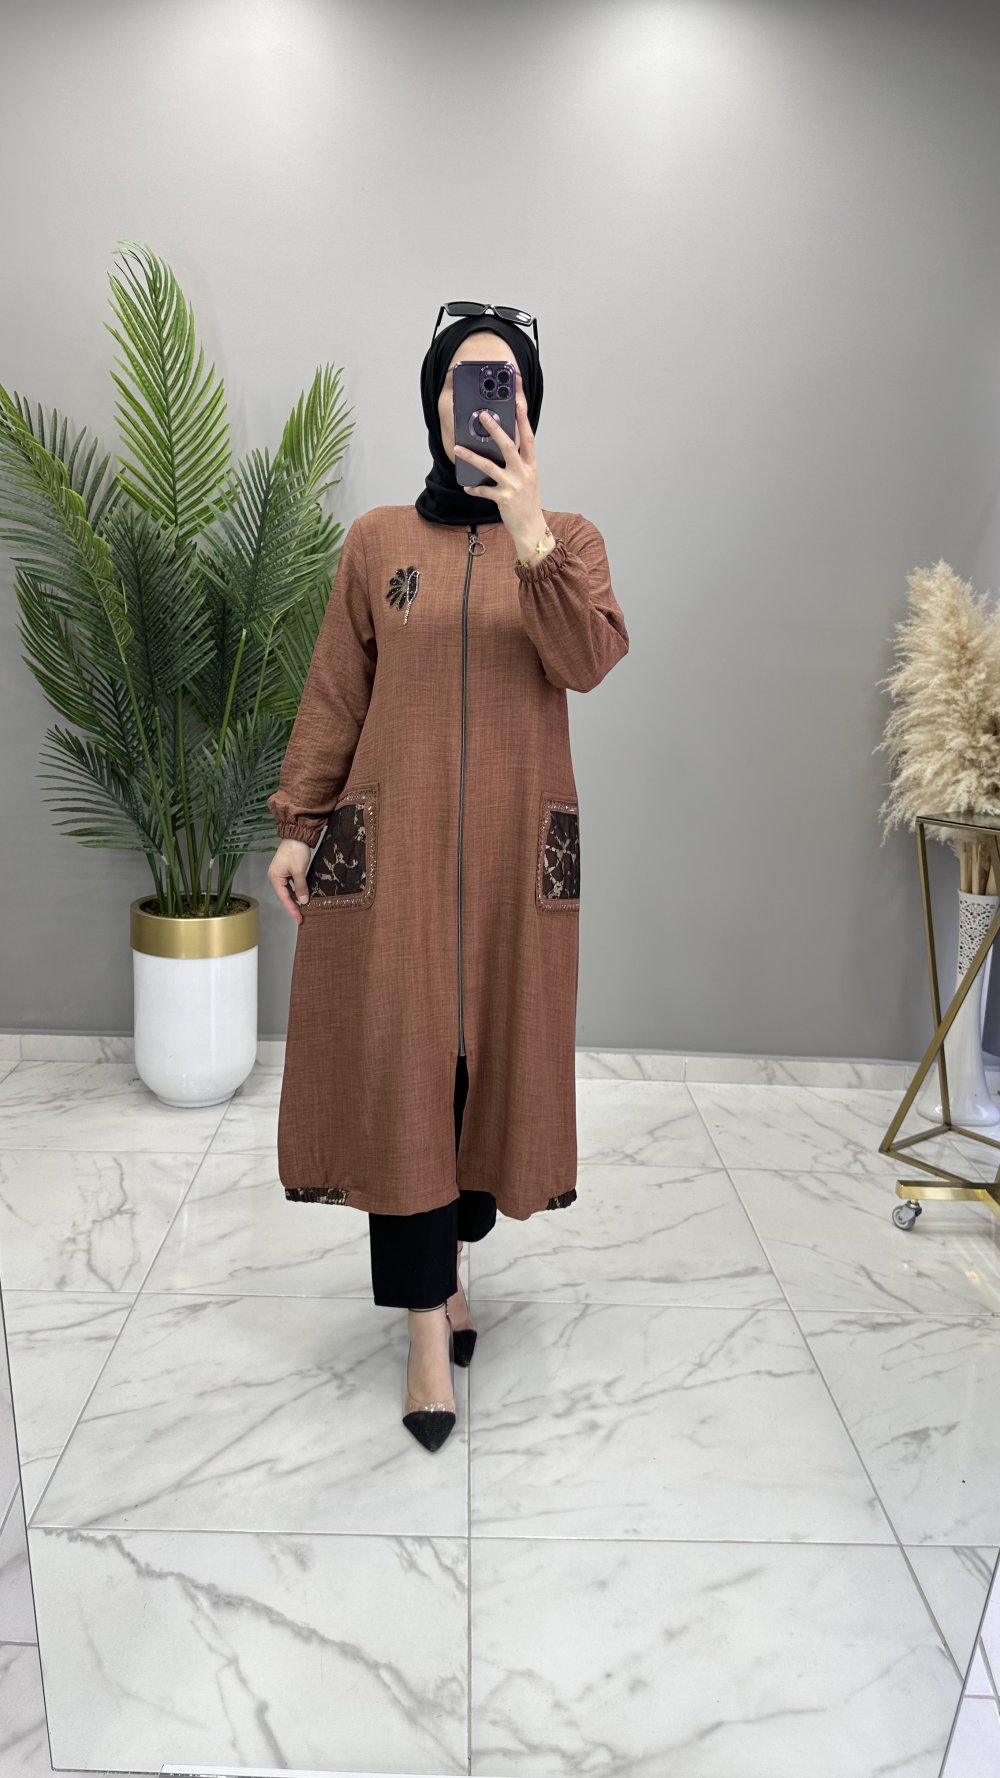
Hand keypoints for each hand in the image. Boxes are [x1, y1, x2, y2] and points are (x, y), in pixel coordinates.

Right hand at [268, 838, 311, 922]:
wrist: (297, 834)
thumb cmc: (296, 850)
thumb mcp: (299, 871)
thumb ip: (301, 887)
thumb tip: (303, 901)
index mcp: (275, 877)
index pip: (284, 898)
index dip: (292, 909)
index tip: (299, 919)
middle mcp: (276, 876)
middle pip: (285, 895)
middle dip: (293, 906)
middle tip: (301, 917)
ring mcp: (282, 873)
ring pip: (289, 890)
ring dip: (296, 899)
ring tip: (303, 909)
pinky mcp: (288, 870)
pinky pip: (292, 884)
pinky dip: (297, 891)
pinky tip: (303, 896)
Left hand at [454, 367, 546, 552]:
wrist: (532, 528)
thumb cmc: (528, 502)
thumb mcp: (529, 478)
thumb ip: (520, 462)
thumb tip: (505, 445)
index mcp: (531, 465)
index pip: (528, 436)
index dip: (523, 418)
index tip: (518, 401)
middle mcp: (524, 472)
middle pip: (508, 445)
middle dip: (494, 429)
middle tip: (482, 415)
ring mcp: (513, 485)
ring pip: (489, 466)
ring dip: (471, 456)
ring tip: (458, 448)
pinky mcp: (503, 498)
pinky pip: (484, 490)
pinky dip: (474, 488)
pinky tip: (466, 486)